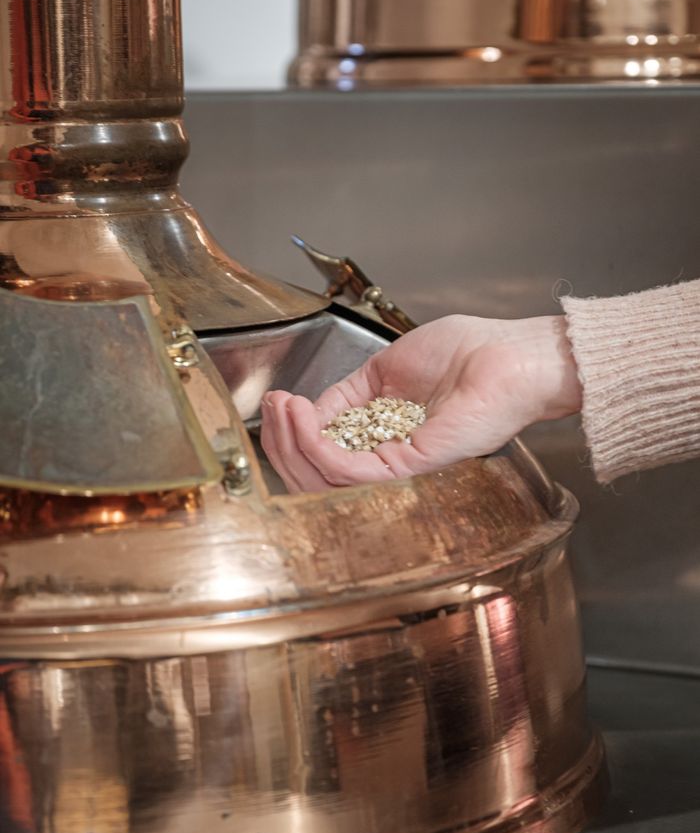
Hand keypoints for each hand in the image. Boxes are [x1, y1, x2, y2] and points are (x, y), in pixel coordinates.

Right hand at [260, 314, 580, 492]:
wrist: (507, 356)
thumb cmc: (466, 353)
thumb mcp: (386, 368)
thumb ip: (347, 394)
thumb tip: (311, 410)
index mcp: (382, 438)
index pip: (324, 453)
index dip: (290, 432)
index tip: (274, 401)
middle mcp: (387, 458)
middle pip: (316, 474)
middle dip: (282, 442)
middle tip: (270, 408)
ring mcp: (397, 467)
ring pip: (325, 479)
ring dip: (293, 443)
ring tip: (284, 408)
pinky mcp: (409, 467)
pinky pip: (350, 471)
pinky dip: (318, 448)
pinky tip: (305, 421)